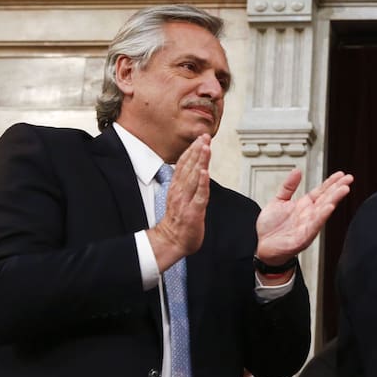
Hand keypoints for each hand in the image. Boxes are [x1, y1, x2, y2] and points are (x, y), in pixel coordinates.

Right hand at [147, 134, 210, 271]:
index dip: (192, 150)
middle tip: (204, 136)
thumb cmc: (178, 221)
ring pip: (194, 177)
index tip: (200, 137)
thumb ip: (186, 184)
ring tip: (205, 147)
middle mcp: (180, 191)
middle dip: (197, 150)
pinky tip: (205, 172)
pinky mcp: (193, 211)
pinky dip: (202, 183)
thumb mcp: (180, 197)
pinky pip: (199, 195)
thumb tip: (195, 170)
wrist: (171, 241)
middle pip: (189, 166)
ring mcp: (186, 200)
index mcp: (177, 187)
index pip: (184, 164)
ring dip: (200, 161)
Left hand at [255, 169, 353, 271]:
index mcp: (304, 205)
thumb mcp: (278, 201)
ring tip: (344, 189)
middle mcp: (309, 214)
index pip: (321, 191)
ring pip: (324, 210)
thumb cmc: (271, 227)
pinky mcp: (304, 237)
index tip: (341, 174)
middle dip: (338, 188)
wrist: (263, 248)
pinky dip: (322, 216)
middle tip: (349, 178)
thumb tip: (297, 171)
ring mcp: (308, 225)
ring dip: (335, 199)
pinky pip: (314, 225)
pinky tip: (329, 207)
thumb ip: (288, 186)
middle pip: (326, 198)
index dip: (331, 182)